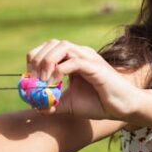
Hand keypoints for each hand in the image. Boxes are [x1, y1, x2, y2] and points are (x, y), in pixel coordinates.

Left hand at [25, 39, 144, 120]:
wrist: (122, 108)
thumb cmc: (98, 103)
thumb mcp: (69, 104)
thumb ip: (52, 102)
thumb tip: (34, 105)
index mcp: (73, 58)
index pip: (48, 48)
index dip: (35, 59)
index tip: (29, 76)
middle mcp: (80, 53)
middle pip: (52, 43)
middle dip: (38, 59)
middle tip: (33, 79)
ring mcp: (88, 58)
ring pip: (62, 46)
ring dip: (47, 62)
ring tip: (43, 80)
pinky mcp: (96, 67)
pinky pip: (74, 61)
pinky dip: (60, 70)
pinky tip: (54, 83)